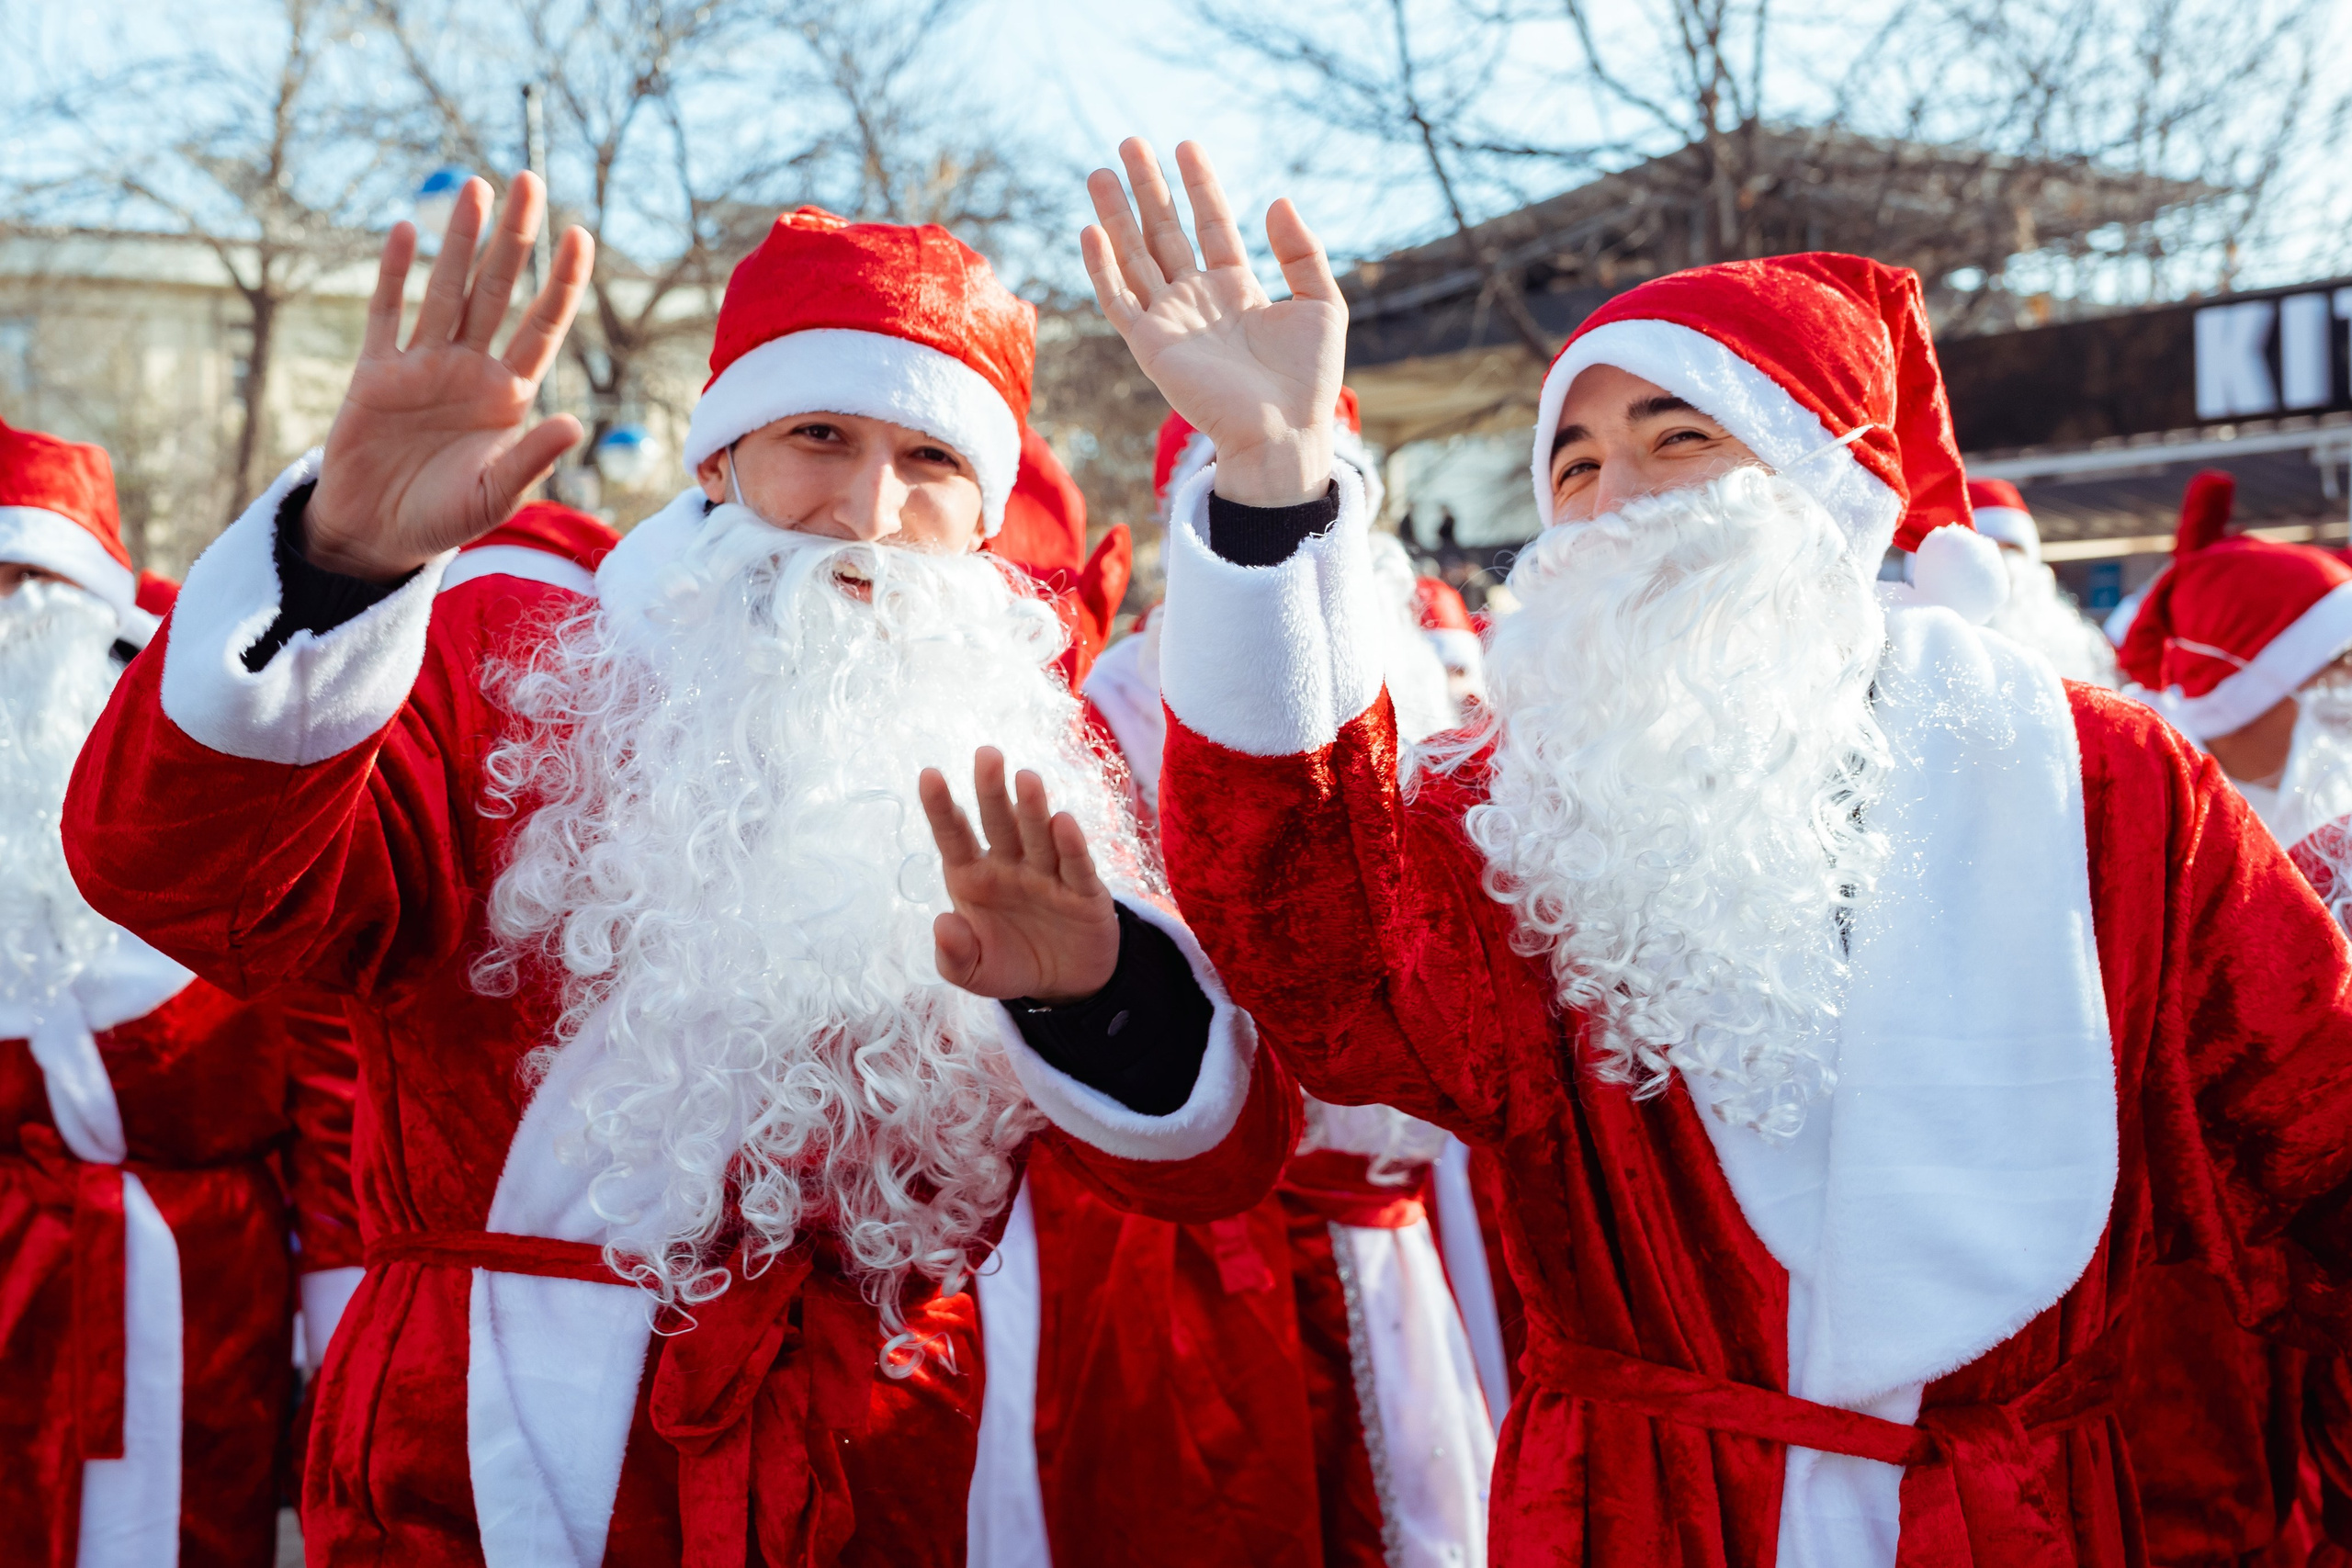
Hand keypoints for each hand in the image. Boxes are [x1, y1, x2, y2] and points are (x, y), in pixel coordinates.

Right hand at [304, 173, 593, 581]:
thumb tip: (574, 423)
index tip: (580, 233)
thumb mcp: (496, 493)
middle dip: (514, 238)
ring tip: (476, 188)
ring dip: (460, 240)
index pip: (543, 325)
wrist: (376, 536)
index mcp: (508, 395)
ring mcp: (422, 365)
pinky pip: (386, 314)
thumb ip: (531, 456)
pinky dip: (393, 275)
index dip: (562, 281)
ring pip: (446, 289)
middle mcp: (470, 369)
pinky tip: (405, 233)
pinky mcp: (375, 373)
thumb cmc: (444, 518)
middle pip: (499, 290)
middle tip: (529, 180)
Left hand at [920, 748, 1119, 1005]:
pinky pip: (1075, 865)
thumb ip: (953, 955)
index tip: (929, 775)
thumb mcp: (974, 973)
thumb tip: (942, 923)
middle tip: (986, 755)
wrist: (1067, 984)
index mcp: (973, 877)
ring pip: (1038, 836)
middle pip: (998, 823)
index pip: (954, 837)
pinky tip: (1063, 822)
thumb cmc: (1011, 963)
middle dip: (991, 790)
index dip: (941, 807)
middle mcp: (1009, 866)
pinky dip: (1071, 845)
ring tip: (1026, 778)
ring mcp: (1047, 874)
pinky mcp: (1083, 891)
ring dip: (1033, 808)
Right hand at [1082, 139, 1345, 506]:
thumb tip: (1277, 201)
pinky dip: (1102, 267)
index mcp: (1236, 289)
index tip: (1186, 145)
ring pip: (1134, 257)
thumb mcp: (1321, 303)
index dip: (1199, 186)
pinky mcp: (1151, 347)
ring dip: (1116, 215)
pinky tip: (1091, 230)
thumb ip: (1302, 251)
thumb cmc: (1308, 380)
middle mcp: (1198, 301)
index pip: (1211, 225)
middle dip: (1148, 188)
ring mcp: (1171, 322)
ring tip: (1100, 171)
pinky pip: (1119, 301)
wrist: (1284, 433)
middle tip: (1130, 143)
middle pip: (1165, 233)